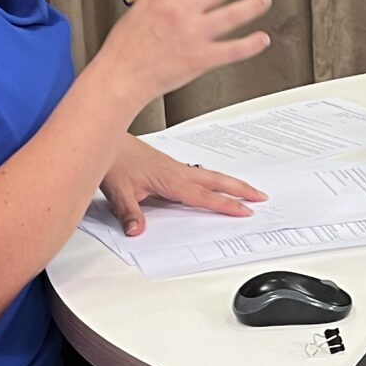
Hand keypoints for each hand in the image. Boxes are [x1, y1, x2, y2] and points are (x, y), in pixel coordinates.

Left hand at [99, 135, 265, 234]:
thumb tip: (137, 230)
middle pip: (216, 181)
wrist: (104, 135)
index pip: (204, 196)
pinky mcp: (167, 164)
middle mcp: (176, 171)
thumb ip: (129, 212)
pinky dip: (213, 178)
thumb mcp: (118, 191)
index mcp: (170, 180)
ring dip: (230, 182)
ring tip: (245, 189)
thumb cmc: (112, 160)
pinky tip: (212, 181)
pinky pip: (198, 172)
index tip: (245, 211)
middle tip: (260, 196)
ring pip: (210, 175)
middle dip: (240, 189)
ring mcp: (173, 166)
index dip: (226, 205)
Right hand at [109, 0, 272, 100]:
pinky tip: (261, 39)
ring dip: (254, 4)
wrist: (121, 77)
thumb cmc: (126, 47)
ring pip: (234, 14)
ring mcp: (193, 35)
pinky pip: (235, 49)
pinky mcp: (202, 58)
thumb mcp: (141, 8)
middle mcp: (180, 11)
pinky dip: (252, 44)